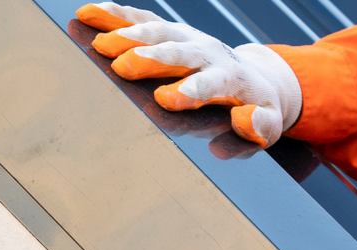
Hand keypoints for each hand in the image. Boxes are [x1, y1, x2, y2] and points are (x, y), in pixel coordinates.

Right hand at [76, 3, 301, 147]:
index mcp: (232, 77)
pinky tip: (88, 14)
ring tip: (99, 44)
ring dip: (128, 35)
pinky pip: (143, 18)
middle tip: (123, 67)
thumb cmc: (257, 109)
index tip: (165, 99)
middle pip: (179, 52)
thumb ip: (257, 128)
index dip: (190, 89)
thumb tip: (243, 120)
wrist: (257, 78)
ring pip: (158, 30)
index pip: (211, 82)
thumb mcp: (268, 125)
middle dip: (152, 58)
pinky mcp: (172, 31)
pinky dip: (115, 15)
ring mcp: (189, 37)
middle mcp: (209, 51)